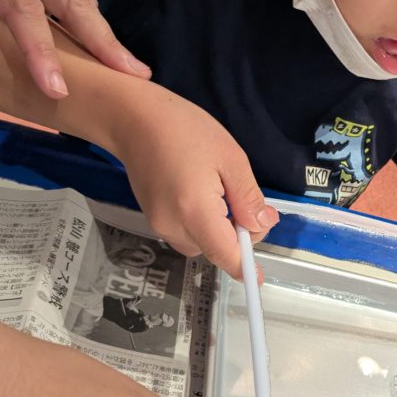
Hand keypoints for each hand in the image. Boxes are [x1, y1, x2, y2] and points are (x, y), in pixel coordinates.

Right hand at [111, 88, 277, 278]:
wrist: (133, 119)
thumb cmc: (184, 129)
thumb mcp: (230, 158)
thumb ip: (247, 197)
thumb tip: (263, 225)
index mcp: (195, 211)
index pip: (225, 255)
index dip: (246, 268)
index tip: (260, 277)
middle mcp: (173, 226)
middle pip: (215, 251)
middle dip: (238, 234)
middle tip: (244, 198)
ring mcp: (159, 225)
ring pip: (202, 244)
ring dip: (219, 229)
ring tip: (220, 189)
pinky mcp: (153, 219)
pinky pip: (187, 233)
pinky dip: (202, 223)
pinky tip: (203, 192)